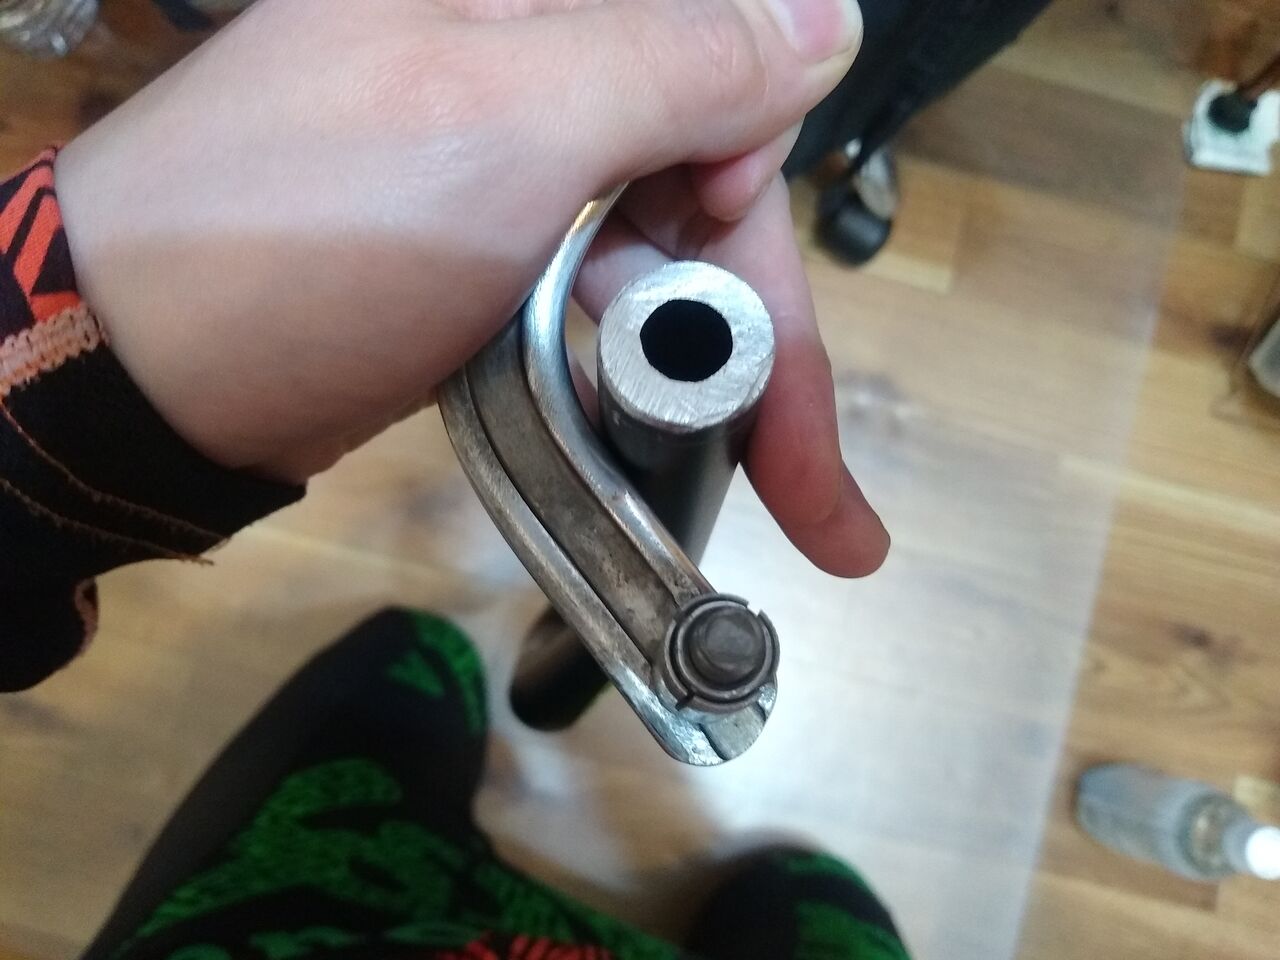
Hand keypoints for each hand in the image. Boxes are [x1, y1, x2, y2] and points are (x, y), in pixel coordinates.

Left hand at [55, 0, 887, 575]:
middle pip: (701, 176)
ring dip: (719, 375)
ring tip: (792, 498)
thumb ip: (678, 60)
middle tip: (818, 490)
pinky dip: (640, 374)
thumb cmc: (313, 232)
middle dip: (765, 332)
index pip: (717, 47)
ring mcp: (501, 164)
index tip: (732, 273)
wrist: (136, 369)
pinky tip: (675, 446)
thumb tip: (826, 19)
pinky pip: (597, 297)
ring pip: (658, 250)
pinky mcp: (479, 254)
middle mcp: (527, 59)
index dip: (747, 174)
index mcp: (534, 0)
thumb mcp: (506, 122)